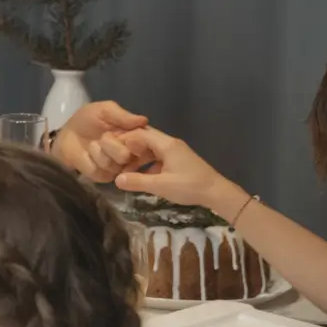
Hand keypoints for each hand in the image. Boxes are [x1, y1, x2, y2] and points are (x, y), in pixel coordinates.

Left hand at [53, 101, 149, 181]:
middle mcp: (130, 156)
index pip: (147, 143)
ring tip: (93, 143)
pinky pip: (101, 171)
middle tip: (104, 136)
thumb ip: (123, 116)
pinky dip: (91, 159)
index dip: (136, 138)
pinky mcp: (102, 177)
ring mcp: (116, 168)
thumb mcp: (104, 110)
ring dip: (99, 150)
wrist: (66, 134)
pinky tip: (87, 154)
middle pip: (128, 156)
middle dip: (112, 143)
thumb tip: (144, 120)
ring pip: (115, 164)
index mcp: (135, 138)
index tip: (123, 132)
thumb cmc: (87, 120)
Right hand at [113, 127, 244, 216]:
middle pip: (145, 139)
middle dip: (129, 148)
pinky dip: (147, 164)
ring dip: (137, 157)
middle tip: (114, 158)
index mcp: (166, 145)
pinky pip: (158, 157)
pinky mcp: (178, 160)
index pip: (140, 134)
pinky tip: (140, 176)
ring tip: (124, 169)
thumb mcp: (161, 186)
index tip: (109, 149)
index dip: (124, 139)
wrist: (216, 192)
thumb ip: (137, 181)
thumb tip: (116, 179)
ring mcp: (175, 152)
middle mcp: (170, 144)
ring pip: (151, 149)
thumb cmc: (189, 186)